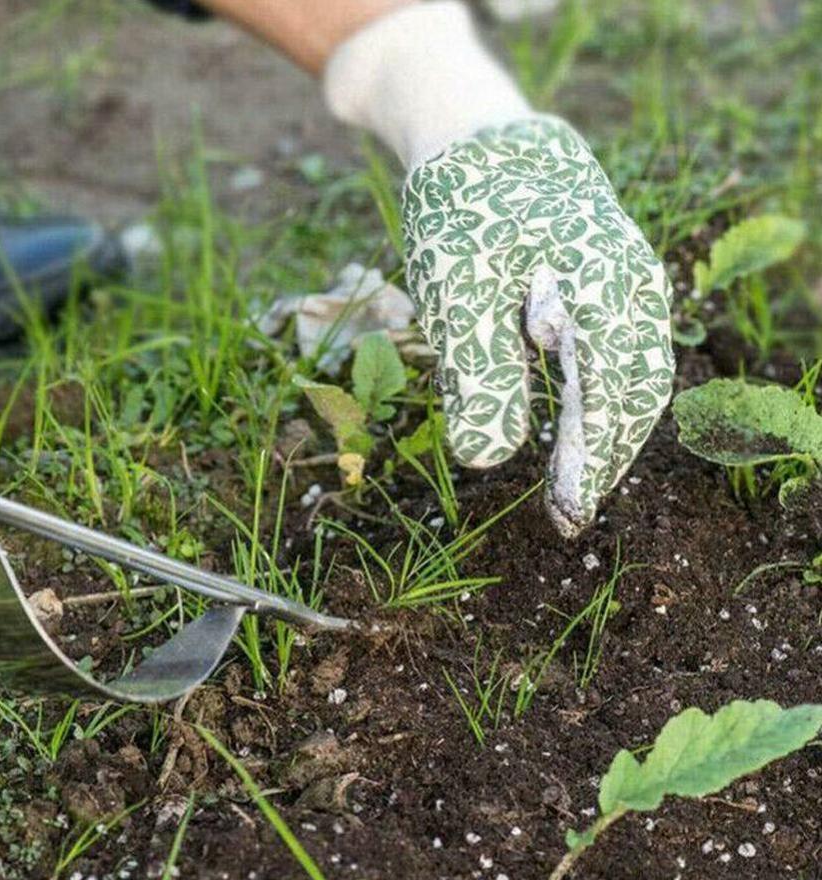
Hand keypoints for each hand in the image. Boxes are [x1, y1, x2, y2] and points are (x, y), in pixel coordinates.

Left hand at [402, 117, 674, 534]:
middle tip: (564, 519)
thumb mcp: (458, 294)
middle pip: (633, 392)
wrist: (479, 146)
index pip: (619, 394)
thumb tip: (487, 458)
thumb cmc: (466, 217)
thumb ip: (478, 375)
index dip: (595, 460)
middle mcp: (635, 287)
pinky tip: (569, 433)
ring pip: (627, 377)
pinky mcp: (606, 290)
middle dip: (600, 459)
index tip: (567, 513)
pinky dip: (594, 403)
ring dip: (601, 436)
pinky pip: (613, 356)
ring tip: (567, 489)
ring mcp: (627, 285)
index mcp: (611, 287)